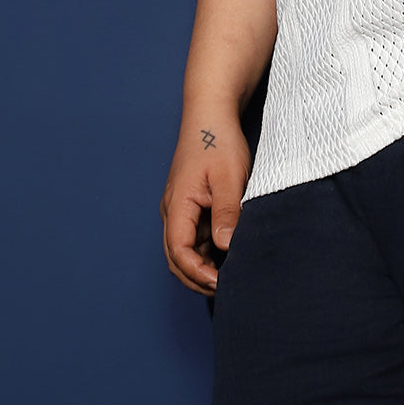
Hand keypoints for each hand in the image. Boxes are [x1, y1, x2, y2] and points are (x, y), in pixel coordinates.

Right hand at [160, 119, 250, 295]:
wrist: (211, 115)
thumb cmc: (218, 141)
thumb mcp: (229, 176)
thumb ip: (227, 211)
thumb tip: (226, 246)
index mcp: (178, 205)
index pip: (178, 252)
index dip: (197, 272)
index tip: (221, 282)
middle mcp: (174, 211)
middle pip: (177, 258)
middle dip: (197, 278)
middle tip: (226, 289)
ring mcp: (181, 209)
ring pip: (185, 250)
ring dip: (202, 266)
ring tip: (229, 276)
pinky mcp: (192, 205)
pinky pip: (194, 237)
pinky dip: (207, 251)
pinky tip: (228, 255)